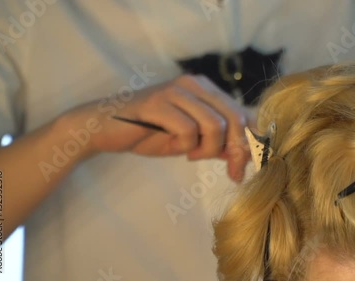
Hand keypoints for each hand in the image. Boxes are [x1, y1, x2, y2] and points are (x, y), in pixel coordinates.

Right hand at [59, 74, 254, 181]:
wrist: (105, 128)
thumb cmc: (149, 133)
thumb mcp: (191, 141)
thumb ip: (217, 144)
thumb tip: (248, 156)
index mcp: (205, 89)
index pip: (242, 113)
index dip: (250, 142)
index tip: (243, 168)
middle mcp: (194, 84)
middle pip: (235, 118)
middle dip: (238, 151)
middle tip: (232, 173)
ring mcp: (176, 91)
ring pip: (215, 126)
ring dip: (207, 150)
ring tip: (189, 154)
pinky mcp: (158, 103)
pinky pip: (188, 131)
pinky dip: (185, 146)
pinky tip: (173, 147)